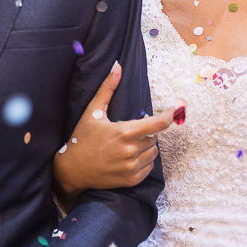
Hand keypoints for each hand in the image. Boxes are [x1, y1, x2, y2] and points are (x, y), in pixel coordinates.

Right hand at [53, 62, 176, 207]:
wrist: (72, 170)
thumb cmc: (81, 139)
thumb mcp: (92, 112)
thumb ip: (107, 89)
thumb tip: (117, 66)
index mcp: (124, 132)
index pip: (157, 124)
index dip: (168, 116)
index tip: (174, 110)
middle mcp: (130, 151)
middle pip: (154, 138)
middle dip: (147, 132)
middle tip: (131, 131)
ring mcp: (131, 167)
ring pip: (153, 153)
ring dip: (147, 146)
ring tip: (129, 144)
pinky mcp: (131, 180)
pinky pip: (148, 167)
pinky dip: (143, 160)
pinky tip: (129, 157)